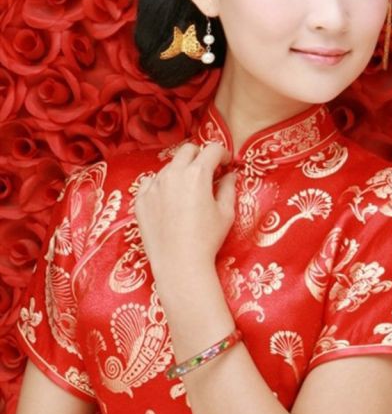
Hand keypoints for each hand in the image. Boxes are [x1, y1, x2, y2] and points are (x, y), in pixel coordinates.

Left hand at [134, 142, 235, 285]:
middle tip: (208, 172)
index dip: (224, 154)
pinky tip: (168, 200)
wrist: (179, 264)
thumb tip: (230, 175)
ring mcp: (153, 185)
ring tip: (187, 191)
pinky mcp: (140, 199)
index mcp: (197, 174)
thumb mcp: (226, 212)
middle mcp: (173, 173)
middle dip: (201, 156)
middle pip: (188, 150)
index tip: (226, 165)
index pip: (213, 149)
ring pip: (169, 166)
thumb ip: (229, 187)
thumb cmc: (207, 239)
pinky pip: (151, 182)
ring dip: (181, 171)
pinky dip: (162, 185)